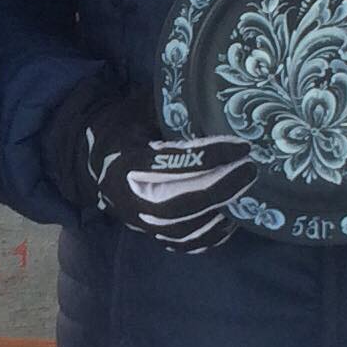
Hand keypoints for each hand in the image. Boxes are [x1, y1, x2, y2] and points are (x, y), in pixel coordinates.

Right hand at [70, 86, 256, 251]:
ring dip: (220, 212)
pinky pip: (184, 244)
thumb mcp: (141, 109)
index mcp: (124, 164)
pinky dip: (210, 235)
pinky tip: (230, 218)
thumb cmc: (124, 127)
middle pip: (180, 204)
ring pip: (184, 229)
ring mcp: (139, 222)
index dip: (208, 157)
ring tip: (246, 190)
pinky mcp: (150, 234)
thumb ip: (172, 110)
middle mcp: (129, 199)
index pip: (170, 164)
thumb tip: (218, 103)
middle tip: (250, 170)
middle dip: (220, 189)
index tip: (240, 146)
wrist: (96, 159)